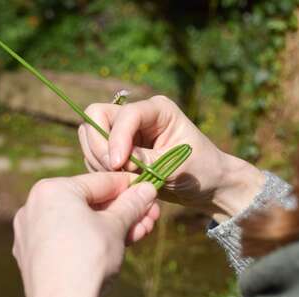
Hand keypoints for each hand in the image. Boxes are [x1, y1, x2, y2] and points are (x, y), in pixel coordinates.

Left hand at [13, 173, 158, 296]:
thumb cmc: (89, 257)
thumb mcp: (116, 225)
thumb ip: (132, 203)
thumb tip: (148, 188)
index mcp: (52, 189)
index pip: (100, 182)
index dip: (129, 186)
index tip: (148, 189)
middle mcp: (35, 206)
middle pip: (90, 203)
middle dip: (124, 211)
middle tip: (149, 215)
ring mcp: (31, 231)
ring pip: (80, 221)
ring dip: (113, 226)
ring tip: (140, 232)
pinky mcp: (33, 254)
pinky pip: (68, 237)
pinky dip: (91, 238)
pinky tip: (117, 244)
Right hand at [79, 95, 264, 221]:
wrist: (207, 185)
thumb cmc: (201, 170)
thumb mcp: (175, 166)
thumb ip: (145, 161)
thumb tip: (115, 161)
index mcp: (158, 109)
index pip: (125, 115)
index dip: (116, 138)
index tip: (117, 165)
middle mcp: (138, 115)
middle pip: (97, 116)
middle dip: (100, 146)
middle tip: (113, 172)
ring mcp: (125, 132)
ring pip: (91, 136)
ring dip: (99, 160)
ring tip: (123, 181)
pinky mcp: (119, 149)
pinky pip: (95, 155)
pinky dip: (100, 170)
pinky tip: (121, 184)